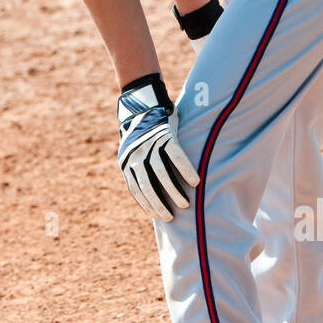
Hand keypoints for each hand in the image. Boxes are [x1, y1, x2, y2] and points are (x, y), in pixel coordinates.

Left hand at [117, 74, 199, 221]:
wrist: (143, 105)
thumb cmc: (140, 134)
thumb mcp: (131, 152)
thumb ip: (136, 169)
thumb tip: (149, 192)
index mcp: (126, 161)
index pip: (136, 189)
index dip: (147, 204)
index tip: (158, 216)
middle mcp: (137, 154)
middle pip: (147, 184)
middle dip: (159, 203)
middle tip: (170, 217)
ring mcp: (151, 145)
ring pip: (162, 173)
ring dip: (174, 191)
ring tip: (184, 204)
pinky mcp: (166, 136)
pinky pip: (177, 157)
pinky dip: (186, 170)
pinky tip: (195, 182)